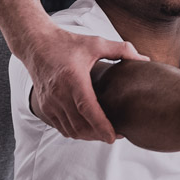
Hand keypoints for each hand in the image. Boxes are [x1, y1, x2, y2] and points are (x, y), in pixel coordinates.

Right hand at [23, 24, 149, 141]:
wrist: (35, 44)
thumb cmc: (66, 43)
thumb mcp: (95, 43)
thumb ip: (121, 50)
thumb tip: (144, 59)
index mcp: (73, 79)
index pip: (88, 110)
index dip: (102, 127)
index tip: (115, 136)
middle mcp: (59, 94)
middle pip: (81, 126)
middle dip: (99, 135)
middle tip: (117, 135)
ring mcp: (50, 102)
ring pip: (71, 130)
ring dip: (88, 136)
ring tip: (104, 132)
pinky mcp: (44, 107)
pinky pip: (62, 127)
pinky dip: (76, 132)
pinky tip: (88, 128)